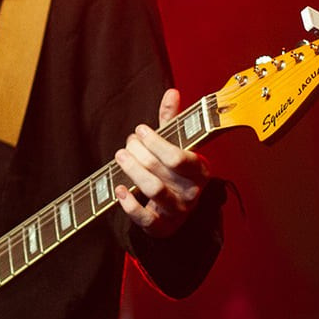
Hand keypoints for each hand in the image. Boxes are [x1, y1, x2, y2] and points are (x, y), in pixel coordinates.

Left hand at [113, 88, 208, 239]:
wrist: (176, 211)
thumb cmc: (175, 172)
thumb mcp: (177, 145)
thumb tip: (172, 92)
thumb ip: (173, 121)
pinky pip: (145, 217)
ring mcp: (177, 211)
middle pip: (160, 168)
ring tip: (120, 156)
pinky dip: (129, 203)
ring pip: (153, 189)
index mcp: (200, 170)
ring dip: (132, 169)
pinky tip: (118, 189)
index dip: (156, 142)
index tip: (141, 130)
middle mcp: (192, 192)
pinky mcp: (161, 227)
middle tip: (128, 143)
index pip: (179, 156)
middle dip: (138, 151)